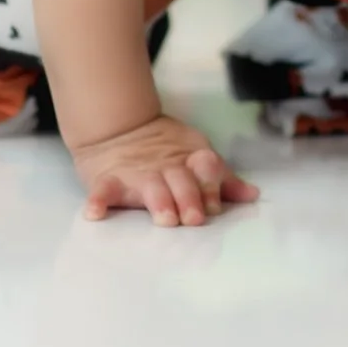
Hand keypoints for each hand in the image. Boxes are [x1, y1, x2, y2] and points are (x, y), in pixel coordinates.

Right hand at [70, 114, 258, 226]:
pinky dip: (98, 200)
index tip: (214, 206)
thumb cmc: (166, 153)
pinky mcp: (108, 179)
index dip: (211, 186)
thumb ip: (222, 180)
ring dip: (158, 201)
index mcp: (189, 161)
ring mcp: (136, 173)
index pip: (205, 169)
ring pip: (149, 187)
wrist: (121, 128)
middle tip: (194, 218)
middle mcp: (165, 168)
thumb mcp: (197, 160)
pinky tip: (95, 213)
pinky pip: (102, 189)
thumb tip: (252, 195)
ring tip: (165, 218)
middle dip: (189, 197)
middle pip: (181, 181)